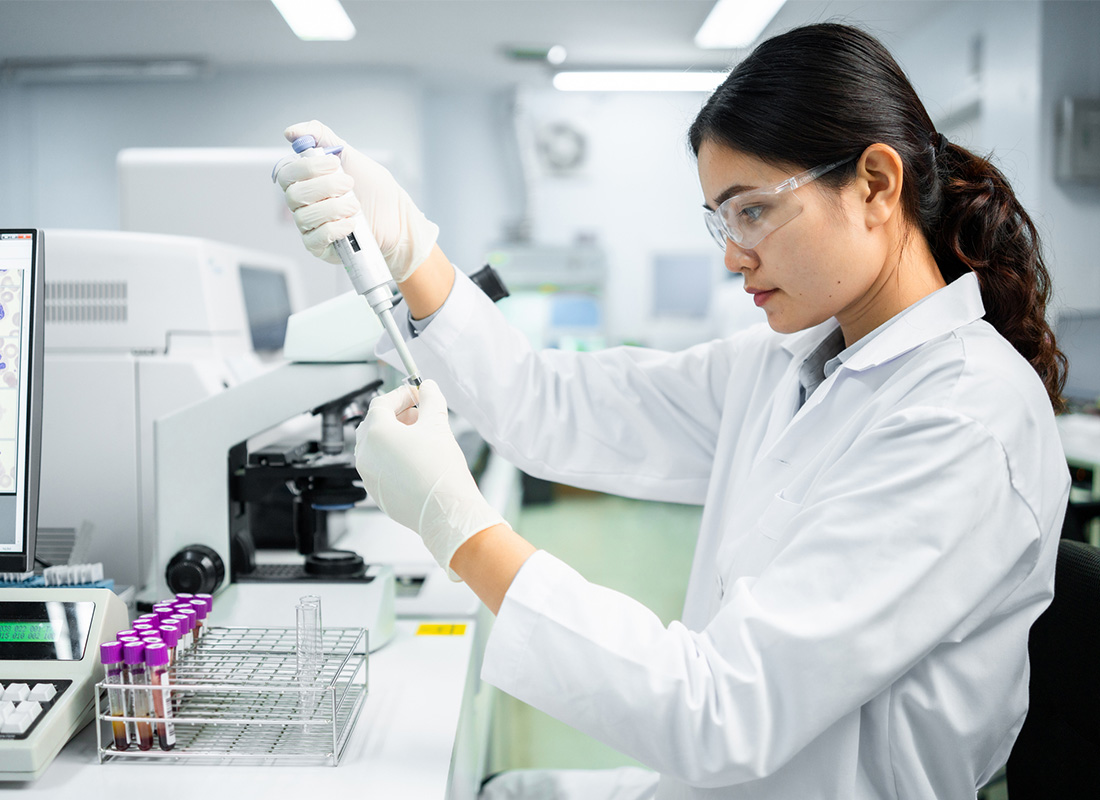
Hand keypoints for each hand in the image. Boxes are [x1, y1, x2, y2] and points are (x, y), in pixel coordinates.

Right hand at [277, 120, 438, 281]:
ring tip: (356, 206)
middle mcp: (303, 204)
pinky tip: (351, 224)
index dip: (307, 168)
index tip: (335, 164)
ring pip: (304, 217)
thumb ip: (321, 137)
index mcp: (305, 181)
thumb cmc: (373, 189)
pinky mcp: (319, 247)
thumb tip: (291, 132)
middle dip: (325, 187)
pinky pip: (315, 239)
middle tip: (350, 185)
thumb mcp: (350, 155)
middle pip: (293, 195)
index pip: (286, 173)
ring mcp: (309, 226)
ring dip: (334, 208)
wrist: (396, 218)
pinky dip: (334, 229)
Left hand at [356, 380, 506, 579]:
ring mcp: (368, 476)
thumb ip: (430, 400)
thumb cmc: (440, 470)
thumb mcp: (437, 425)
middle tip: (418, 413)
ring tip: (420, 437)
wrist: (446, 512)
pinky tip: (416, 460)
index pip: (381, 403)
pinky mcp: (377, 493)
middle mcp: (365, 455)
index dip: (400, 395)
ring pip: (375, 447)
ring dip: (394, 436)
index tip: (417, 394)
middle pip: (374, 424)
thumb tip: (427, 387)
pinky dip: (393, 457)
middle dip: (396, 415)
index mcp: (376, 434)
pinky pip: (379, 467)